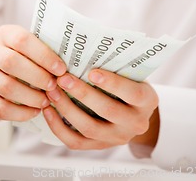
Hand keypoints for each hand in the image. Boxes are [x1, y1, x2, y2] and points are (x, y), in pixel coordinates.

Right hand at [0, 25, 65, 122]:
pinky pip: (1, 108)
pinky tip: (34, 111)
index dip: (43, 55)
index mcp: (4, 34)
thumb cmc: (20, 59)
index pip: (22, 39)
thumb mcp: (28, 49)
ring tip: (46, 101)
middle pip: (12, 62)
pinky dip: (21, 112)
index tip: (60, 69)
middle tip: (54, 86)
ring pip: (6, 87)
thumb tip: (69, 65)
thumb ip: (44, 52)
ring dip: (31, 96)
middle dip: (37, 76)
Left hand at [43, 69, 158, 149]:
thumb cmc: (129, 83)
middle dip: (82, 93)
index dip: (112, 83)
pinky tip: (48, 110)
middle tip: (63, 78)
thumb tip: (86, 49)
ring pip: (89, 128)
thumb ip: (116, 66)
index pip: (132, 93)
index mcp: (147, 100)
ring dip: (67, 108)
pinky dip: (59, 127)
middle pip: (107, 110)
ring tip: (52, 91)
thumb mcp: (132, 74)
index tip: (92, 72)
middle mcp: (135, 123)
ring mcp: (117, 138)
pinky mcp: (99, 146)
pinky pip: (76, 141)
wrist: (134, 112)